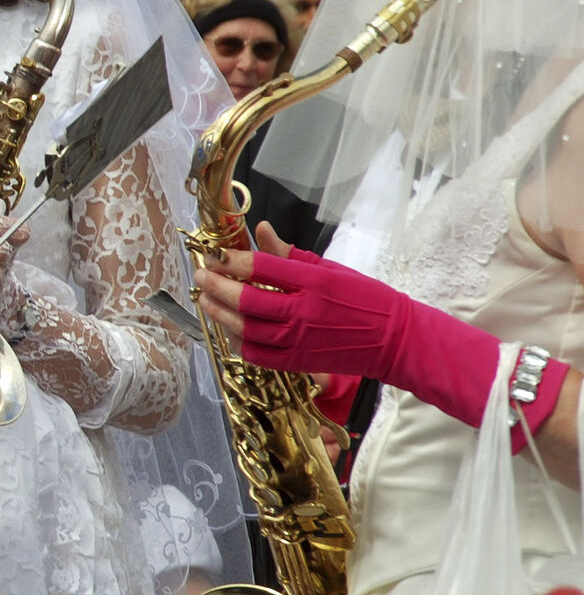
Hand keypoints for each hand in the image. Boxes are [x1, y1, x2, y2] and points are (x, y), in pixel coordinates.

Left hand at [197, 223, 503, 426]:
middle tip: (200, 275)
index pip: (262, 268)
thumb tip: (262, 231)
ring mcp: (299, 341)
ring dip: (220, 314)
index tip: (214, 255)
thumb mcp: (330, 269)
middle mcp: (304, 312)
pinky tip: (229, 329)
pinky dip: (238, 342)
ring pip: (247, 330)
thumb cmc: (363, 299)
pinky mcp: (298, 363)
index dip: (232, 261)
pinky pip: (257, 355)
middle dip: (217, 286)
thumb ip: (290, 255)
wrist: (394, 340)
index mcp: (314, 283)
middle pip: (247, 301)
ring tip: (206, 300)